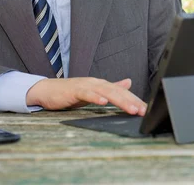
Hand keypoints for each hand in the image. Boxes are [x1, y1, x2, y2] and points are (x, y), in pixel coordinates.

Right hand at [26, 77, 146, 115]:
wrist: (47, 90)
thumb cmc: (70, 92)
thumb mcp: (94, 91)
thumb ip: (111, 88)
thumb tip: (129, 82)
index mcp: (102, 84)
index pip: (122, 92)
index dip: (135, 100)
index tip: (146, 110)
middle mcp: (97, 83)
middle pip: (118, 91)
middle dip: (132, 101)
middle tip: (143, 111)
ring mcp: (86, 85)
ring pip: (106, 92)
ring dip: (120, 100)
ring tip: (131, 109)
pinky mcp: (75, 90)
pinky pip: (87, 94)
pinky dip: (96, 97)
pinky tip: (103, 102)